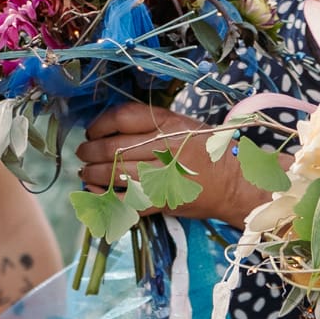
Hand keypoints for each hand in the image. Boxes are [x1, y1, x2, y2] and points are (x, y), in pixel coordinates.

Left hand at [75, 103, 265, 226]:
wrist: (235, 183)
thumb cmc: (210, 151)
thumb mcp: (187, 126)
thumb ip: (154, 124)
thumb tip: (113, 127)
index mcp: (170, 125)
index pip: (122, 118)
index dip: (99, 125)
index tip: (92, 131)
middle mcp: (164, 147)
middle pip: (111, 148)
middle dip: (89, 152)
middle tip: (83, 154)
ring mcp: (162, 175)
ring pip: (112, 174)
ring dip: (92, 174)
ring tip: (87, 173)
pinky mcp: (160, 200)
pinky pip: (122, 200)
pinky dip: (102, 198)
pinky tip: (96, 192)